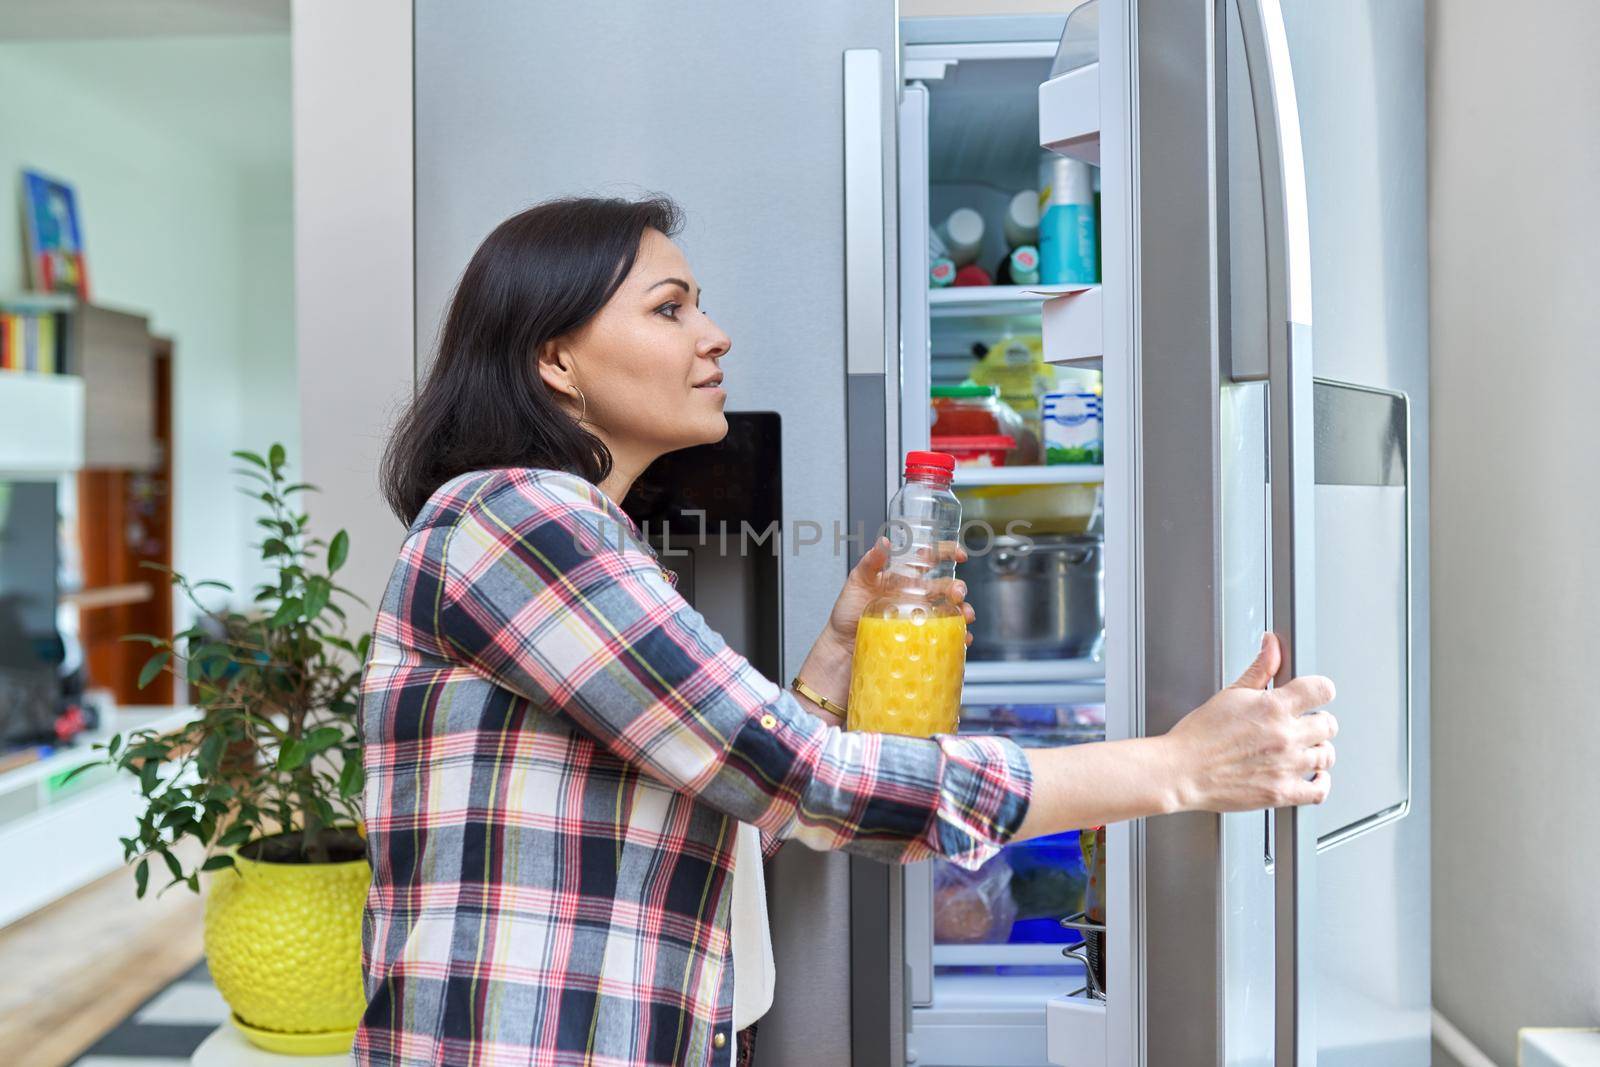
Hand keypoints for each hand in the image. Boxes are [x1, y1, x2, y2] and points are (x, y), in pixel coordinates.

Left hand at [825, 537, 977, 648]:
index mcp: (903, 577)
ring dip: (963, 612)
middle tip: (957, 593)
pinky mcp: (920, 637)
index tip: (959, 554)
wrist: (841, 645)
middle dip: (958, 587)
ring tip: (963, 616)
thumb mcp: (857, 581)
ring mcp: (919, 616)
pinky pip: (945, 636)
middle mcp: (916, 595)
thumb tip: (883, 542)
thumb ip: (870, 562)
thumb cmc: (848, 612)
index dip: (947, 552)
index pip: (930, 559)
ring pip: (951, 611)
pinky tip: (962, 638)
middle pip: (946, 587)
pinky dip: (958, 637)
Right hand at [1161, 633, 1337, 811]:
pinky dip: (1321, 783)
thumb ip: (1259, 669)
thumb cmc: (1199, 736)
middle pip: (1329, 724)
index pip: (1322, 690)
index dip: (1320, 690)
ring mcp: (1285, 766)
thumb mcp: (1230, 693)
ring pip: (1326, 755)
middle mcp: (1284, 736)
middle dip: (1318, 721)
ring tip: (1304, 748)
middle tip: (1304, 724)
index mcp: (1273, 707)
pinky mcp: (1281, 792)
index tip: (1315, 695)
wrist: (1181, 771)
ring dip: (1318, 750)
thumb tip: (1272, 645)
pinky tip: (1313, 776)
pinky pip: (1319, 790)